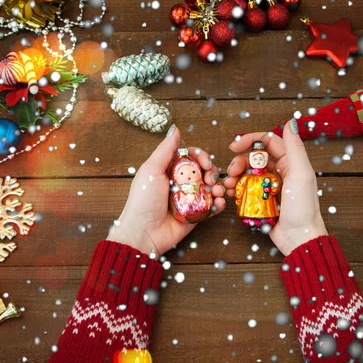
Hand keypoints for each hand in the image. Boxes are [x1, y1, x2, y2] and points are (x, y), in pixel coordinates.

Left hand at [107, 125, 225, 254]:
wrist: (143, 232)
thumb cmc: (143, 200)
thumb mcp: (151, 170)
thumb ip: (165, 150)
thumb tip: (175, 129)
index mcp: (169, 170)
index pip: (191, 156)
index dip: (201, 156)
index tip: (205, 162)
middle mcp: (180, 183)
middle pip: (204, 171)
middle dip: (212, 172)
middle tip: (211, 179)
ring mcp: (189, 199)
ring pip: (211, 188)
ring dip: (219, 187)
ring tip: (218, 192)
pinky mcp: (196, 215)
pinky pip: (212, 207)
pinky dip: (219, 204)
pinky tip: (219, 203)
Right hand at [223, 120, 327, 255]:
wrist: (300, 237)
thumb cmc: (304, 207)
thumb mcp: (301, 173)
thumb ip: (295, 147)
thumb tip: (290, 122)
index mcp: (290, 161)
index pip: (267, 142)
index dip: (249, 140)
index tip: (234, 146)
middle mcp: (279, 171)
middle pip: (253, 158)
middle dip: (239, 162)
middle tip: (231, 172)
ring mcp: (269, 186)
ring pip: (247, 174)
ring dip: (235, 177)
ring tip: (229, 186)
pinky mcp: (261, 201)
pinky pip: (245, 190)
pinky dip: (236, 190)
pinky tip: (231, 194)